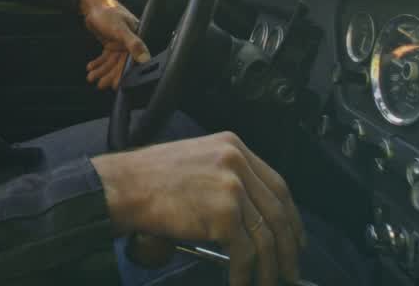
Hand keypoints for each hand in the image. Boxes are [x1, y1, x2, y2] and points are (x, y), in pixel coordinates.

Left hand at [77, 0, 150, 89]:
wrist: (93, 4)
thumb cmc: (108, 13)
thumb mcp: (120, 29)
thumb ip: (133, 44)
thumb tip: (145, 58)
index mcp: (135, 39)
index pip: (130, 61)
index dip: (123, 74)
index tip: (115, 85)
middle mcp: (128, 43)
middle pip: (119, 64)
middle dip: (109, 74)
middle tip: (100, 84)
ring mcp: (118, 44)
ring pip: (111, 62)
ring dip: (101, 70)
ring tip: (91, 77)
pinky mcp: (110, 43)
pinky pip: (105, 57)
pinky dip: (98, 63)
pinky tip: (90, 68)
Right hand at [92, 132, 306, 285]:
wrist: (124, 186)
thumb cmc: (149, 178)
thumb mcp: (196, 160)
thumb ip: (227, 177)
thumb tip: (250, 215)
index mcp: (232, 146)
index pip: (277, 184)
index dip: (291, 216)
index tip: (295, 237)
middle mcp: (237, 162)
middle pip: (278, 211)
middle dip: (288, 246)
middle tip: (289, 269)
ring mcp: (232, 187)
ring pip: (267, 235)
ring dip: (270, 266)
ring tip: (267, 283)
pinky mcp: (224, 213)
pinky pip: (245, 251)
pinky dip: (245, 273)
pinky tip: (239, 282)